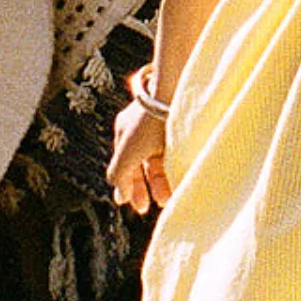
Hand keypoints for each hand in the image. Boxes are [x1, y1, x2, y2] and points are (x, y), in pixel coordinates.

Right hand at [108, 94, 170, 214]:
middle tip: (149, 208)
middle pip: (143, 165)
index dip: (128, 185)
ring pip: (161, 162)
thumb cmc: (149, 121)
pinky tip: (177, 184)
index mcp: (125, 132)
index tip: (133, 205)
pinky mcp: (182, 129)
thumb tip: (118, 194)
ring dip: (162, 183)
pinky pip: (176, 155)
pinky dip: (175, 170)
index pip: (124, 164)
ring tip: (167, 200)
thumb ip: (119, 174)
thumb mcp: (127, 152)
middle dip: (146, 188)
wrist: (176, 92)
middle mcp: (142, 130)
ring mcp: (162, 129)